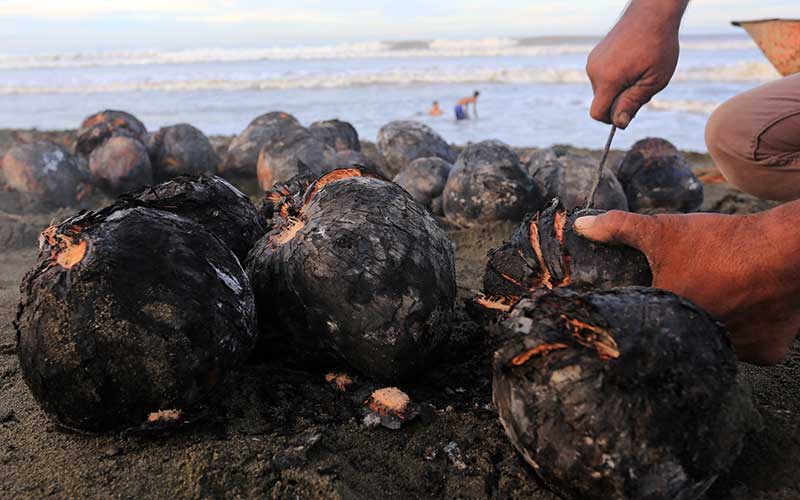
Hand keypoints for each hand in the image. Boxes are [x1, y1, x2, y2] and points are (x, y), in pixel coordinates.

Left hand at [574, 209, 799, 364]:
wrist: (786, 251)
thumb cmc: (719, 244)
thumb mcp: (662, 231)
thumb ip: (619, 229)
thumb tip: (580, 225)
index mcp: (666, 325)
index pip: (643, 327)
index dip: (642, 313)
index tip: (646, 301)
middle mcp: (697, 347)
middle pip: (679, 337)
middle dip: (678, 319)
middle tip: (688, 294)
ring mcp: (734, 354)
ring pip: (715, 343)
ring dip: (712, 325)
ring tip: (714, 298)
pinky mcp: (765, 354)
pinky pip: (750, 345)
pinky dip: (747, 329)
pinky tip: (744, 308)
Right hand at [586, 0, 686, 127]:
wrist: (651, 12)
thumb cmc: (658, 45)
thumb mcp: (653, 80)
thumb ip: (633, 103)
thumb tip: (619, 124)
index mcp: (608, 79)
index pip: (598, 113)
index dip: (612, 119)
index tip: (629, 111)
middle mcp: (594, 71)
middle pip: (602, 101)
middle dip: (620, 100)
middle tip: (643, 84)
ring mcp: (593, 61)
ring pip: (603, 89)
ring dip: (619, 88)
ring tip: (639, 70)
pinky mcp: (595, 55)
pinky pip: (602, 76)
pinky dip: (615, 77)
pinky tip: (632, 62)